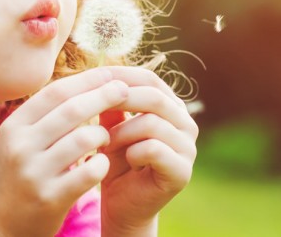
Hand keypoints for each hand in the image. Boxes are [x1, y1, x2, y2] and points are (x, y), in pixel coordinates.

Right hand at [0, 68, 127, 236]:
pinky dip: (102, 164)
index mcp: (13, 127)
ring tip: (106, 137)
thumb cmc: (19, 177)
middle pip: (72, 109)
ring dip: (103, 134)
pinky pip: (90, 172)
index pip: (55, 92)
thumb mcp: (21, 142)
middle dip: (103, 95)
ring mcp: (34, 173)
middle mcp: (20, 146)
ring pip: (85, 138)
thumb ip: (46, 115)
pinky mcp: (50, 198)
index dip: (86, 80)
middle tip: (125, 90)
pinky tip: (102, 164)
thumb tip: (86, 80)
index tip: (110, 73)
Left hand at [99, 67, 198, 236]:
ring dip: (121, 132)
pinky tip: (124, 161)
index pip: (150, 79)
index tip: (93, 78)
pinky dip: (132, 152)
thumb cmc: (116, 162)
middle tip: (92, 107)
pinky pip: (154, 149)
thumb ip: (112, 103)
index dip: (122, 75)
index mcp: (171, 107)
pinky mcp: (182, 171)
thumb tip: (101, 73)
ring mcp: (188, 148)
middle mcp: (186, 124)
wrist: (121, 206)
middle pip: (154, 97)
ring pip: (152, 122)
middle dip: (119, 99)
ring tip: (105, 143)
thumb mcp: (111, 127)